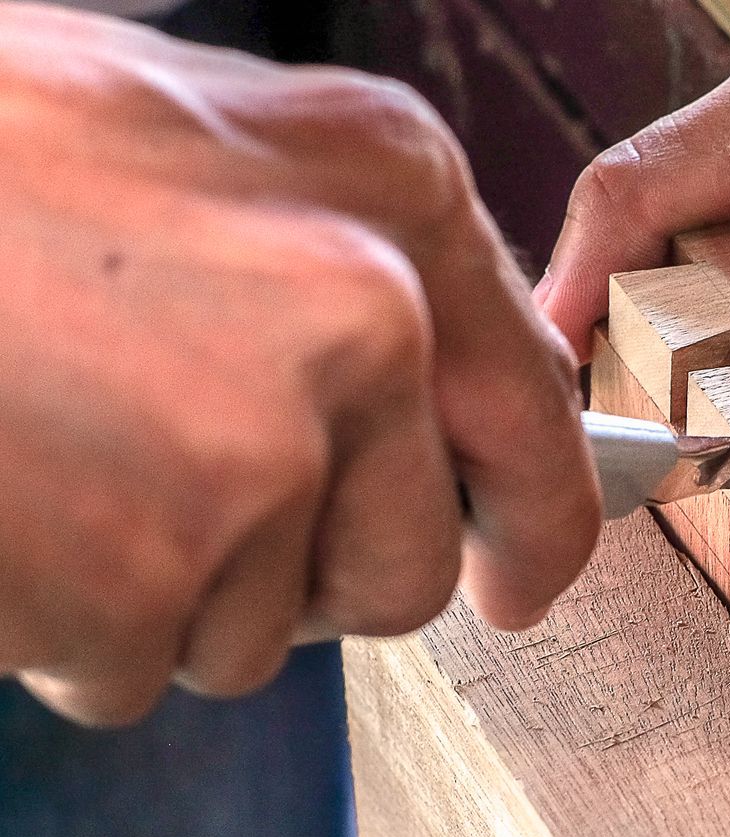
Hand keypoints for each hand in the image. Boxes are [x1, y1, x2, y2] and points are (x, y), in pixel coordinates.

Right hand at [0, 5, 599, 725]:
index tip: (518, 579)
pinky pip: (138, 667)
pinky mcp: (147, 563)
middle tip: (166, 496)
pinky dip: (65, 627)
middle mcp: (363, 308)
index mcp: (386, 183)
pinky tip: (6, 511)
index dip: (530, 522)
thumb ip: (328, 249)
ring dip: (164, 589)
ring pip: (266, 627)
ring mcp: (260, 444)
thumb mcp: (172, 133)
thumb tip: (432, 387)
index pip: (533, 413)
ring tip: (50, 458)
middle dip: (298, 572)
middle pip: (401, 561)